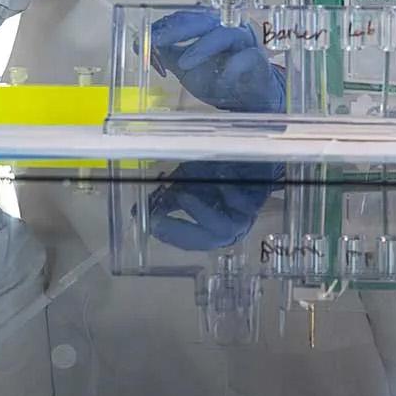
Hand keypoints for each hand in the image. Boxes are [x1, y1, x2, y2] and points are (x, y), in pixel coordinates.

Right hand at [145, 160, 284, 250]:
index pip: (189, 241)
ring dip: (201, 212)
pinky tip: (219, 175)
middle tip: (160, 218)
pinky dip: (229, 191)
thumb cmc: (218, 170)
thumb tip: (137, 212)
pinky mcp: (258, 199)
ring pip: (225, 227)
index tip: (150, 225)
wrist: (250, 154)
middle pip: (207, 240)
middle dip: (181, 231)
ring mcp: (244, 215)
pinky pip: (243, 203)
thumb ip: (167, 199)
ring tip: (182, 195)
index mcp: (210, 228)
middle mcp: (228, 227)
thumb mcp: (188, 183)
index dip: (170, 235)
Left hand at [149, 9, 288, 112]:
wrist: (246, 99)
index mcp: (207, 27)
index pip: (183, 19)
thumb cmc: (219, 78)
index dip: (163, 28)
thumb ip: (166, 55)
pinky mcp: (257, 58)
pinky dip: (231, 68)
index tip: (145, 41)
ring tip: (184, 65)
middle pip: (200, 20)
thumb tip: (138, 44)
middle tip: (156, 41)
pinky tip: (220, 80)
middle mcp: (225, 28)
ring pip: (222, 34)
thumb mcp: (185, 69)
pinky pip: (245, 57)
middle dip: (176, 30)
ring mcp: (243, 41)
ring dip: (201, 48)